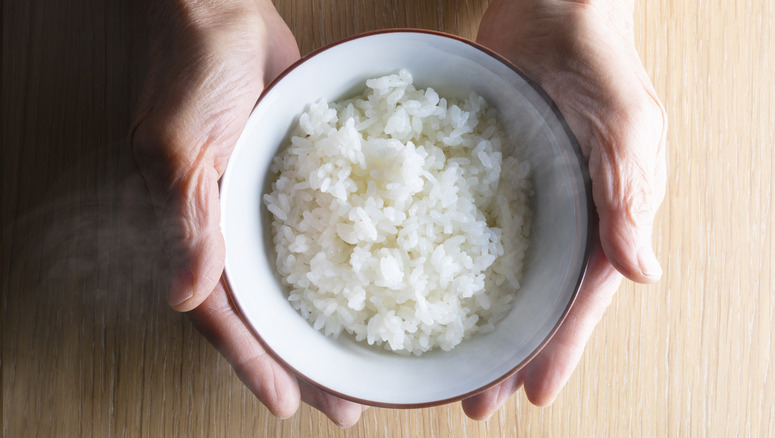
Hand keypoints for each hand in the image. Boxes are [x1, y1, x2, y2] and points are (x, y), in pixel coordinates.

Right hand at [130, 0, 364, 425]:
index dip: (254, 361)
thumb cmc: (192, 70)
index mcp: (193, 229)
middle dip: (299, 359)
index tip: (288, 402)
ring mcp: (261, 208)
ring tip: (361, 364)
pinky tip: (371, 288)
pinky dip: (338, 267)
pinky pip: (315, 236)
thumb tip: (185, 298)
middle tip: (343, 401)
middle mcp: (228, 228)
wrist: (222, 13)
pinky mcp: (292, 181)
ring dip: (323, 325)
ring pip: (293, 283)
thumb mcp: (179, 145)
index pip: (222, 313)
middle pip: (265, 310)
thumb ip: (186, 220)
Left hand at [464, 0, 666, 418]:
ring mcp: (523, 198)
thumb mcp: (626, 130)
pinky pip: (467, 226)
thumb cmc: (601, 62)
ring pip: (501, 274)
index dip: (560, 347)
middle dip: (511, 352)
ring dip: (479, 319)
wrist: (554, 9)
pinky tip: (423, 288)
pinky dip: (449, 261)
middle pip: (536, 299)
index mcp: (605, 215)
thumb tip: (641, 274)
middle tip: (476, 399)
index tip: (533, 393)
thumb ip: (628, 199)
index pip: (583, 297)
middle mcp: (563, 216)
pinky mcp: (486, 172)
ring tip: (449, 362)